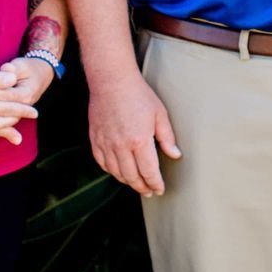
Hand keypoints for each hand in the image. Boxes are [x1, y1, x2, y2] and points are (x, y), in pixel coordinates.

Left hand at [0, 58, 55, 141]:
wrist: (38, 76)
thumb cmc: (27, 70)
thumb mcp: (21, 66)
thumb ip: (12, 69)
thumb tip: (7, 68)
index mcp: (26, 95)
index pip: (7, 95)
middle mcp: (22, 109)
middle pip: (4, 118)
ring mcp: (16, 116)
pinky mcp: (8, 119)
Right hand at [86, 71, 180, 196]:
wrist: (111, 81)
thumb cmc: (138, 95)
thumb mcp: (159, 114)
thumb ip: (167, 137)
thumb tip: (175, 155)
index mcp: (140, 141)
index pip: (149, 172)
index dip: (155, 184)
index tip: (160, 189)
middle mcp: (121, 146)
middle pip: (132, 177)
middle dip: (142, 187)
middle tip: (150, 191)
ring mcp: (106, 144)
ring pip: (116, 173)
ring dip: (127, 182)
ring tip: (136, 184)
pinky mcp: (95, 139)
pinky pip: (102, 163)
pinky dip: (111, 171)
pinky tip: (119, 172)